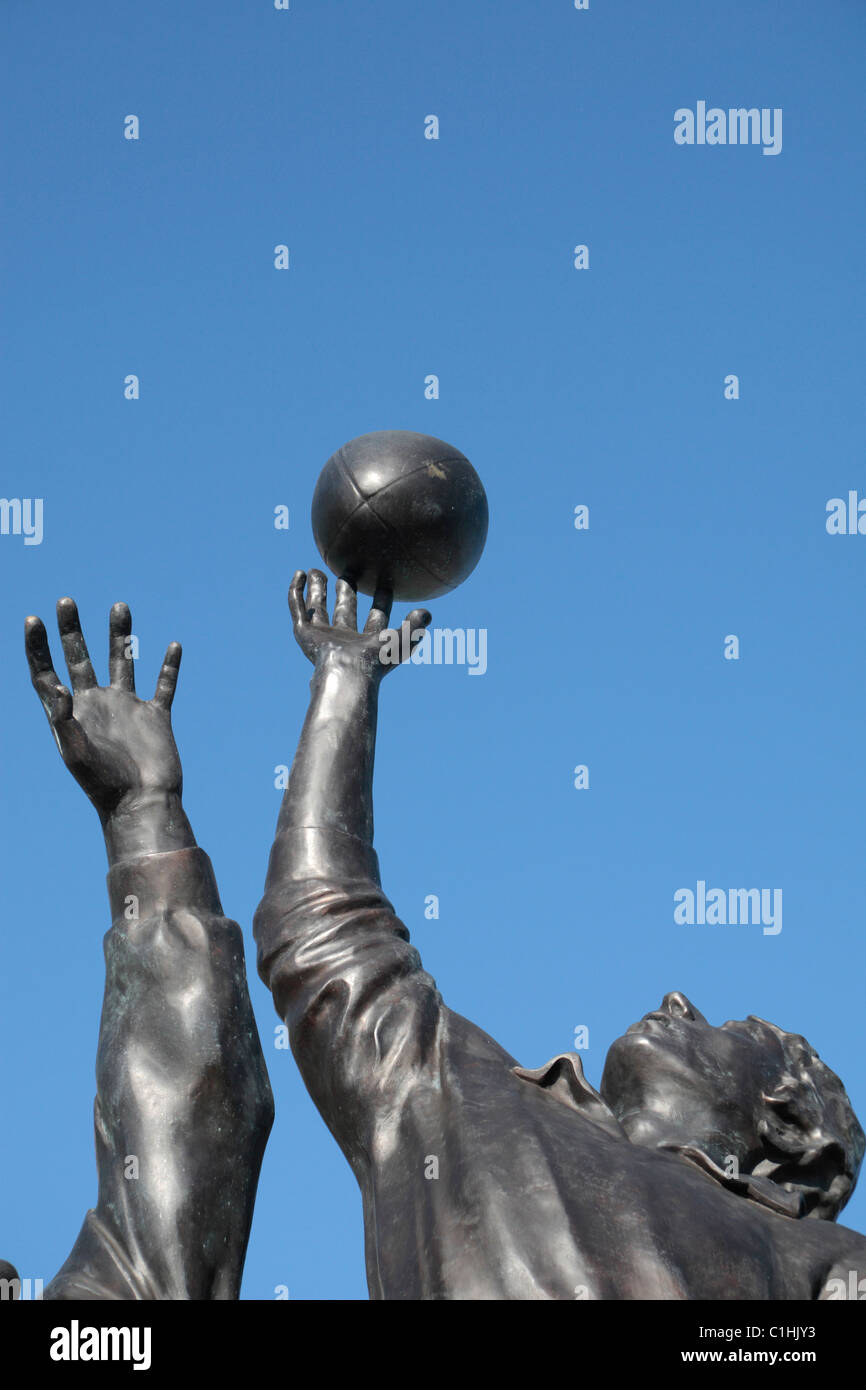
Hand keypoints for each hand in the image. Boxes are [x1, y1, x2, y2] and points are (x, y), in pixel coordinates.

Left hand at [25, 598, 183, 824]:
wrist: (143, 802)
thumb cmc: (104, 783)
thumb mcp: (75, 752)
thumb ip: (63, 718)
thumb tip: (57, 686)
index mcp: (72, 712)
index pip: (48, 673)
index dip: (37, 647)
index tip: (33, 620)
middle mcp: (97, 704)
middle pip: (81, 658)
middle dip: (72, 630)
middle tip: (65, 601)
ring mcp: (127, 708)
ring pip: (123, 661)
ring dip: (120, 635)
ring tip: (118, 605)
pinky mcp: (156, 716)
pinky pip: (164, 686)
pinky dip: (169, 667)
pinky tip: (172, 646)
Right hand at [288, 570, 430, 680]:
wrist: (346, 674)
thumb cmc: (375, 662)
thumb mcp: (401, 642)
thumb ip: (414, 626)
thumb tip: (428, 612)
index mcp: (369, 643)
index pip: (377, 618)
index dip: (382, 601)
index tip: (386, 583)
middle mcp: (345, 639)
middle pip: (345, 610)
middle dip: (347, 592)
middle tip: (349, 572)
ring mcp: (322, 636)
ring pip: (318, 608)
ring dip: (317, 590)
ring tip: (316, 571)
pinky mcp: (304, 633)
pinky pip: (297, 608)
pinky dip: (296, 591)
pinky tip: (300, 573)